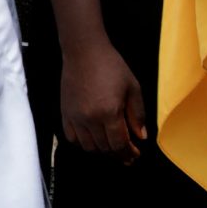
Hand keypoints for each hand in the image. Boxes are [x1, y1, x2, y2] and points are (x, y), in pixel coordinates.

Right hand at [59, 36, 145, 157]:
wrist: (84, 52)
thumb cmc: (111, 66)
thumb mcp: (133, 88)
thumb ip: (137, 114)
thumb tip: (141, 137)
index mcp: (110, 112)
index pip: (120, 144)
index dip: (129, 153)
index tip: (135, 155)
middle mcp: (90, 118)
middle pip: (105, 148)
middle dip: (118, 155)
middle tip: (127, 155)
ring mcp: (76, 117)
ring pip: (89, 147)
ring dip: (102, 151)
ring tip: (112, 148)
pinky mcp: (65, 113)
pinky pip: (72, 138)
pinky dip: (84, 144)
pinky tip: (94, 141)